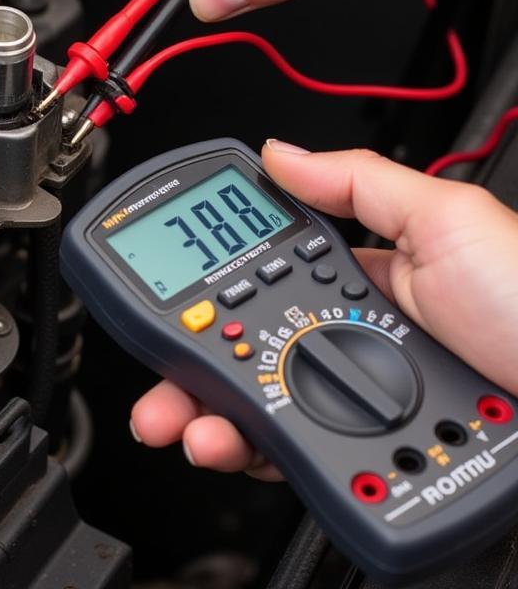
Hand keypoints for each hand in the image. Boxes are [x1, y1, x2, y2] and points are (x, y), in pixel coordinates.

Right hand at [129, 140, 517, 478]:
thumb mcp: (450, 222)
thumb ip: (360, 181)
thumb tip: (278, 151)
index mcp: (368, 278)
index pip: (266, 276)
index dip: (211, 285)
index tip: (172, 291)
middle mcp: (354, 340)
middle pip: (248, 344)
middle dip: (187, 359)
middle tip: (159, 375)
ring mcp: (357, 402)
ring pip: (257, 405)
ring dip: (202, 412)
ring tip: (184, 420)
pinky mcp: (367, 458)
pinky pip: (291, 456)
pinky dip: (249, 453)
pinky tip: (232, 445)